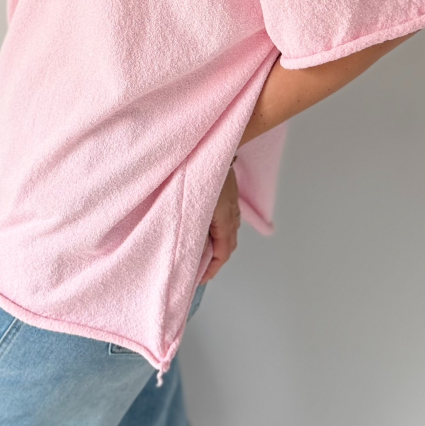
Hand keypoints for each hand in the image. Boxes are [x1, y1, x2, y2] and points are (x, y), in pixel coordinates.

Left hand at [201, 165, 240, 283]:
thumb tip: (192, 251)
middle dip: (214, 260)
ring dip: (216, 246)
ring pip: (228, 232)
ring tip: (199, 253)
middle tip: (197, 269)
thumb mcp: (194, 206)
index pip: (223, 253)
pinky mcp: (228, 196)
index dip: (211, 270)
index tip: (199, 279)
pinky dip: (217, 231)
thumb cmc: (199, 173)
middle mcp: (233, 215)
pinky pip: (226, 220)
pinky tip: (205, 230)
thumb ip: (194, 230)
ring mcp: (232, 205)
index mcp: (225, 220)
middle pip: (227, 245)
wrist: (212, 147)